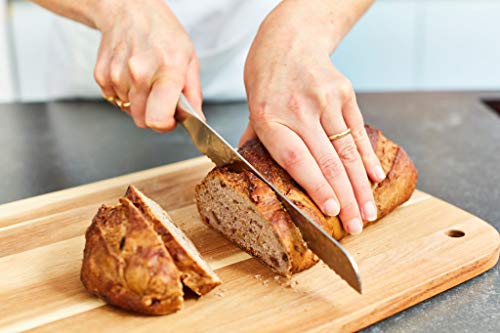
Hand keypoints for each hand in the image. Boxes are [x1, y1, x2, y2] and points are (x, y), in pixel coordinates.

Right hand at [93, 0, 202, 130]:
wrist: (129, 10)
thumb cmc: (163, 33)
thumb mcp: (189, 59)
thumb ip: (193, 94)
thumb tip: (197, 120)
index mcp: (167, 71)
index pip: (158, 119)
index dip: (165, 125)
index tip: (170, 120)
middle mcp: (140, 74)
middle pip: (142, 120)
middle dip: (153, 114)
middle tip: (160, 96)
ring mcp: (118, 75)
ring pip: (128, 110)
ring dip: (139, 102)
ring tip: (146, 79)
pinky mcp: (102, 75)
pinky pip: (115, 99)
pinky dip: (124, 94)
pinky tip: (131, 75)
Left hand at [241, 5, 384, 234]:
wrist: (289, 39)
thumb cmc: (266, 78)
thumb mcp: (252, 109)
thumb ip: (256, 144)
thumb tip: (255, 176)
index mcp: (270, 118)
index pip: (297, 159)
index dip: (317, 187)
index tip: (332, 210)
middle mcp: (300, 110)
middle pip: (329, 161)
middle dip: (346, 198)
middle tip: (356, 226)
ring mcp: (326, 100)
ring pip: (348, 150)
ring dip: (361, 186)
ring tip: (369, 213)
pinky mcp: (345, 94)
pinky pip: (358, 131)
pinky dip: (368, 157)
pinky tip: (375, 179)